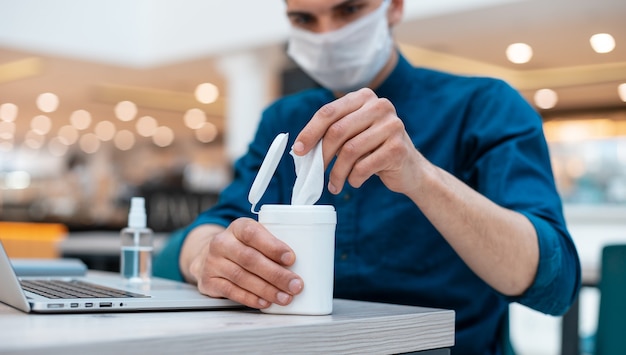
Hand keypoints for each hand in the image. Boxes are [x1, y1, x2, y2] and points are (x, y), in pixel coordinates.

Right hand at [188, 218, 303, 308]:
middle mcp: (222, 242)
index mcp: (238, 227)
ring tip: (285, 297)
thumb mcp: (255, 238)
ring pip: (242, 277)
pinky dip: (250, 298)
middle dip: (276, 274)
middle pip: (250, 259)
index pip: (253, 233)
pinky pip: (231, 291)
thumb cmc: (243, 247)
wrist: (210, 257)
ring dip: (267, 290)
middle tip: (295, 285)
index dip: (273, 246)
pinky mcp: (209, 281)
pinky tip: (265, 302)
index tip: (291, 258)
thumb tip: (309, 261)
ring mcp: (213, 262)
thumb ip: (273, 244)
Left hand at [292, 88, 421, 195]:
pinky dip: (354, 178)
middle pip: (337, 131)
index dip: (310, 132)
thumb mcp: (353, 135)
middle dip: (322, 155)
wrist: (410, 169)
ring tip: (335, 184)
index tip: (299, 150)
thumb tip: (301, 148)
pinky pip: (363, 166)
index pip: (329, 112)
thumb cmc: (374, 150)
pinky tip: (354, 182)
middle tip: (316, 171)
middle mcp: (380, 106)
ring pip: (349, 151)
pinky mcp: (398, 148)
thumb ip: (331, 134)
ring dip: (337, 172)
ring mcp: (392, 125)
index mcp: (364, 98)